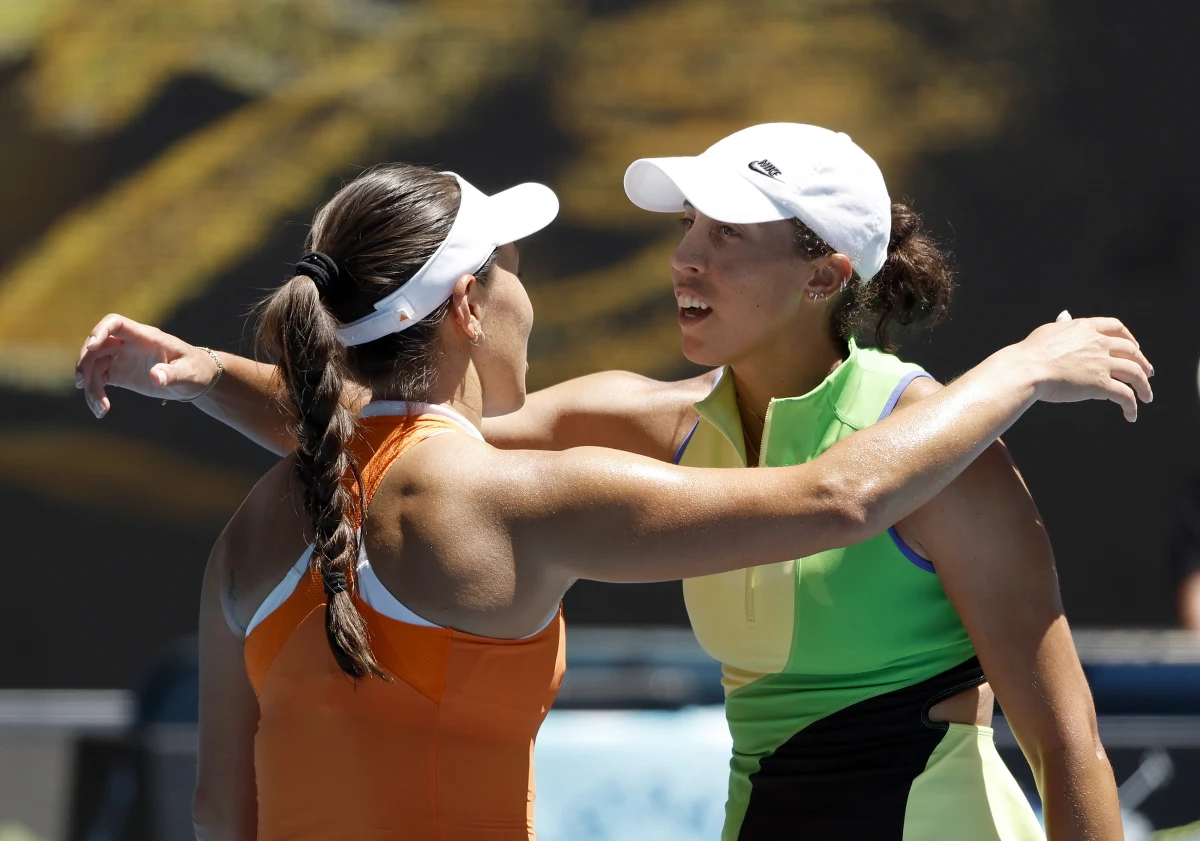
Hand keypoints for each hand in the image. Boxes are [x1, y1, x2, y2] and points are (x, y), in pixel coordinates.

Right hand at [75, 314, 218, 417]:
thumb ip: (173, 374)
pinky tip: (101, 411)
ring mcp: (121, 358)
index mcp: (145, 336)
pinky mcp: (118, 374)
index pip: (115, 323)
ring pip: (94, 366)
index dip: (100, 331)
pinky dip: (95, 394)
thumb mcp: (188, 372)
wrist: (196, 379)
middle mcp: (128, 344)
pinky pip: (98, 380)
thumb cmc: (196, 370)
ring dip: (90, 386)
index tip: (91, 347)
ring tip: (100, 410)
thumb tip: (156, 377)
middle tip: (83, 383)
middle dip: (85, 362)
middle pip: (96, 345)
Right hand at [1012, 312, 1152, 421]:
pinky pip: (1124, 396)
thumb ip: (1062, 325)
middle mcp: (1098, 343)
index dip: (1129, 337)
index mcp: (1086, 328)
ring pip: (1135, 373)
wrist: (1025, 370)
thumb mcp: (1048, 331)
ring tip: (1147, 397)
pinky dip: (1132, 406)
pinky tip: (1131, 415)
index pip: (1116, 327)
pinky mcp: (1100, 384)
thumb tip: (1065, 315)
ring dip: (1144, 386)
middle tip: (1147, 373)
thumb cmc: (1030, 352)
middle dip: (1142, 362)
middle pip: (1131, 351)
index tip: (1134, 347)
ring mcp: (1101, 363)